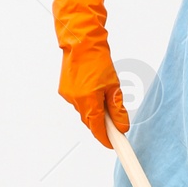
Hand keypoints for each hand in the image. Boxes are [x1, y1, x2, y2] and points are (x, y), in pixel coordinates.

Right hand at [52, 0, 129, 148]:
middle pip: (91, 122)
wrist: (80, 39)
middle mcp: (75, 101)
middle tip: (117, 124)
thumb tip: (122, 127)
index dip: (106, 140)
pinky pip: (80, 103)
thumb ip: (118, 109)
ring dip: (96, 111)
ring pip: (85, 112)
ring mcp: (68, 96)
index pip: (97, 130)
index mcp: (88, 101)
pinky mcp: (65, 90)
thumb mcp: (114, 85)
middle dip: (102, 124)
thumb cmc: (98, 59)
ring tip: (106, 96)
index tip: (114, 146)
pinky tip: (96, 91)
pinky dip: (89, 102)